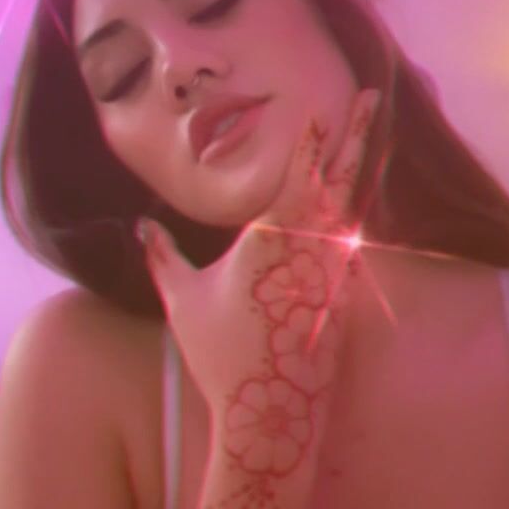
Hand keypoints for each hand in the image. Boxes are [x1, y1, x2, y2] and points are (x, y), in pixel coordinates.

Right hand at [136, 88, 377, 440]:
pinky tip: (356, 203)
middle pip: (337, 179)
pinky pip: (351, 245)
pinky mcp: (345, 296)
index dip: (309, 138)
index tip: (321, 106)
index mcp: (272, 239)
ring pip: (350, 209)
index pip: (295, 175)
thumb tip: (140, 227)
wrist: (270, 413)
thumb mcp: (183, 300)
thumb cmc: (220, 354)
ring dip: (356, 170)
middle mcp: (311, 247)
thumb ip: (162, 257)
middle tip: (369, 96)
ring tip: (365, 138)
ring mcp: (334, 271)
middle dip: (353, 134)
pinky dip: (353, 218)